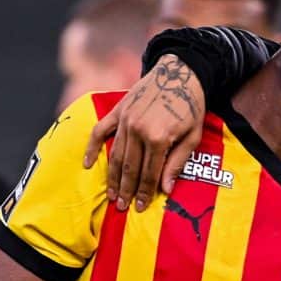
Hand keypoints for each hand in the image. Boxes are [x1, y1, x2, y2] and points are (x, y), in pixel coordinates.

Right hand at [82, 54, 205, 212]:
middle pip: (130, 168)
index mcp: (158, 138)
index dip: (145, 193)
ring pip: (116, 155)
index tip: (141, 208)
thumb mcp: (192, 137)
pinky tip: (88, 164)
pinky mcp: (118, 110)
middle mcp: (138, 130)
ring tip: (111, 195)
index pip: (149, 174)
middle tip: (122, 208)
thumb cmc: (191, 107)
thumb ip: (177, 163)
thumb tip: (165, 190)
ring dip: (113, 177)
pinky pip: (100, 131)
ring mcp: (125, 119)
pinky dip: (92, 147)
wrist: (180, 72)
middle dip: (126, 191)